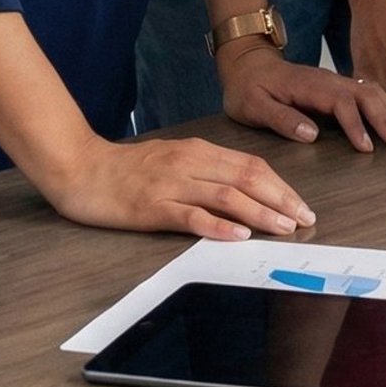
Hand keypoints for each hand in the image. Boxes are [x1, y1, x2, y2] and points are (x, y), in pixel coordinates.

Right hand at [45, 134, 316, 241]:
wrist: (80, 168)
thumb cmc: (126, 169)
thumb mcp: (172, 161)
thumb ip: (204, 171)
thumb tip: (241, 192)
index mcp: (198, 151)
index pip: (250, 165)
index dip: (280, 185)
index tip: (301, 204)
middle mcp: (190, 163)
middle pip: (246, 178)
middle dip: (281, 199)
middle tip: (304, 219)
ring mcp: (171, 184)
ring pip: (226, 196)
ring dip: (260, 213)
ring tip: (284, 228)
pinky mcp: (152, 206)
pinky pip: (191, 216)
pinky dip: (218, 226)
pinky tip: (237, 235)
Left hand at [219, 42, 385, 150]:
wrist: (247, 63)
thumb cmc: (248, 88)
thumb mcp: (253, 106)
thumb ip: (281, 119)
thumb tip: (312, 134)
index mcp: (309, 86)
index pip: (340, 103)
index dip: (355, 125)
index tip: (366, 148)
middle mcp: (327, 80)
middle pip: (365, 94)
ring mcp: (333, 81)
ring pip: (371, 91)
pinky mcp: (335, 86)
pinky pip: (367, 92)